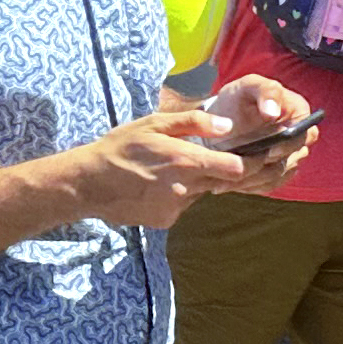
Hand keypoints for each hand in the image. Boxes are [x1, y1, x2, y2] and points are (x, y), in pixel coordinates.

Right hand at [73, 108, 250, 227]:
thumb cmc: (120, 147)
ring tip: (169, 168)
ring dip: (196, 182)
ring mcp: (176, 207)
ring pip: (201, 192)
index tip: (254, 153)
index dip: (250, 161)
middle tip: (212, 156)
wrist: (88, 183)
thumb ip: (194, 123)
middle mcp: (185, 188)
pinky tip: (156, 185)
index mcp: (185, 161)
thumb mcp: (153, 123)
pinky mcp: (166, 220)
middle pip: (223, 182)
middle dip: (224, 171)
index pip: (237, 168)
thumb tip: (227, 125)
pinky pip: (183, 205)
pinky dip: (178, 195)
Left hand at [206, 75, 315, 196]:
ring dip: (255, 178)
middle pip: (295, 158)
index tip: (269, 150)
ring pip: (279, 174)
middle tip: (241, 168)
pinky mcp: (274, 173)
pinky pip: (268, 185)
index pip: (306, 133)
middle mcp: (298, 137)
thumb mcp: (248, 86)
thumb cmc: (237, 100)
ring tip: (226, 178)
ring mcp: (288, 157)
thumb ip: (265, 91)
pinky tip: (229, 183)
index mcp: (299, 113)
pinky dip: (249, 185)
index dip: (289, 144)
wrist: (216, 123)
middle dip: (270, 165)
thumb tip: (273, 112)